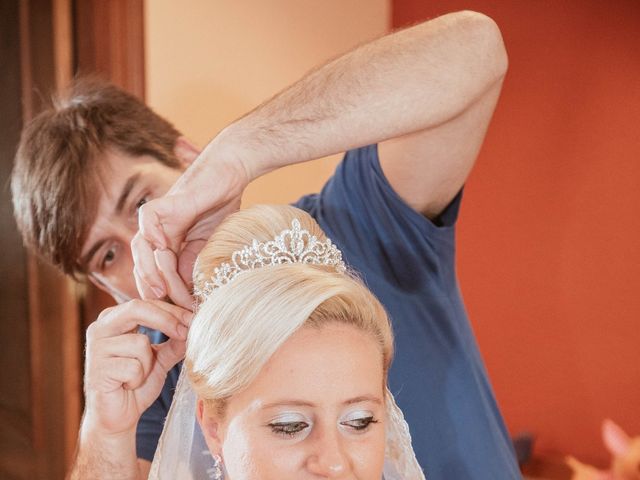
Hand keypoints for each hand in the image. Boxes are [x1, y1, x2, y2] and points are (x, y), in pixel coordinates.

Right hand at [82, 299, 191, 436]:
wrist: (118, 416)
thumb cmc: (136, 384)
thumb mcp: (160, 358)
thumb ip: (175, 341)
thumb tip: (195, 325)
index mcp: (114, 319)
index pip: (146, 303)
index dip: (172, 310)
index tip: (194, 318)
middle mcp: (100, 328)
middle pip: (137, 308)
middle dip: (166, 320)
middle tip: (185, 332)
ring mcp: (95, 348)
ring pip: (139, 343)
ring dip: (148, 364)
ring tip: (138, 376)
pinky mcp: (97, 369)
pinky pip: (132, 367)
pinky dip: (138, 379)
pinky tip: (128, 386)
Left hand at [132, 147, 248, 305]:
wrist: (229, 174)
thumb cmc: (221, 206)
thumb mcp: (209, 245)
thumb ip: (195, 267)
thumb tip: (191, 298)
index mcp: (167, 246)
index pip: (156, 276)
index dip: (165, 296)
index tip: (179, 314)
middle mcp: (157, 235)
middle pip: (143, 267)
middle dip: (154, 290)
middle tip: (168, 308)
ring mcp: (158, 220)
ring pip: (140, 248)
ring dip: (149, 270)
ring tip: (160, 289)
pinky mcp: (164, 204)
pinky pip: (147, 221)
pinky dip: (151, 235)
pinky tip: (163, 249)